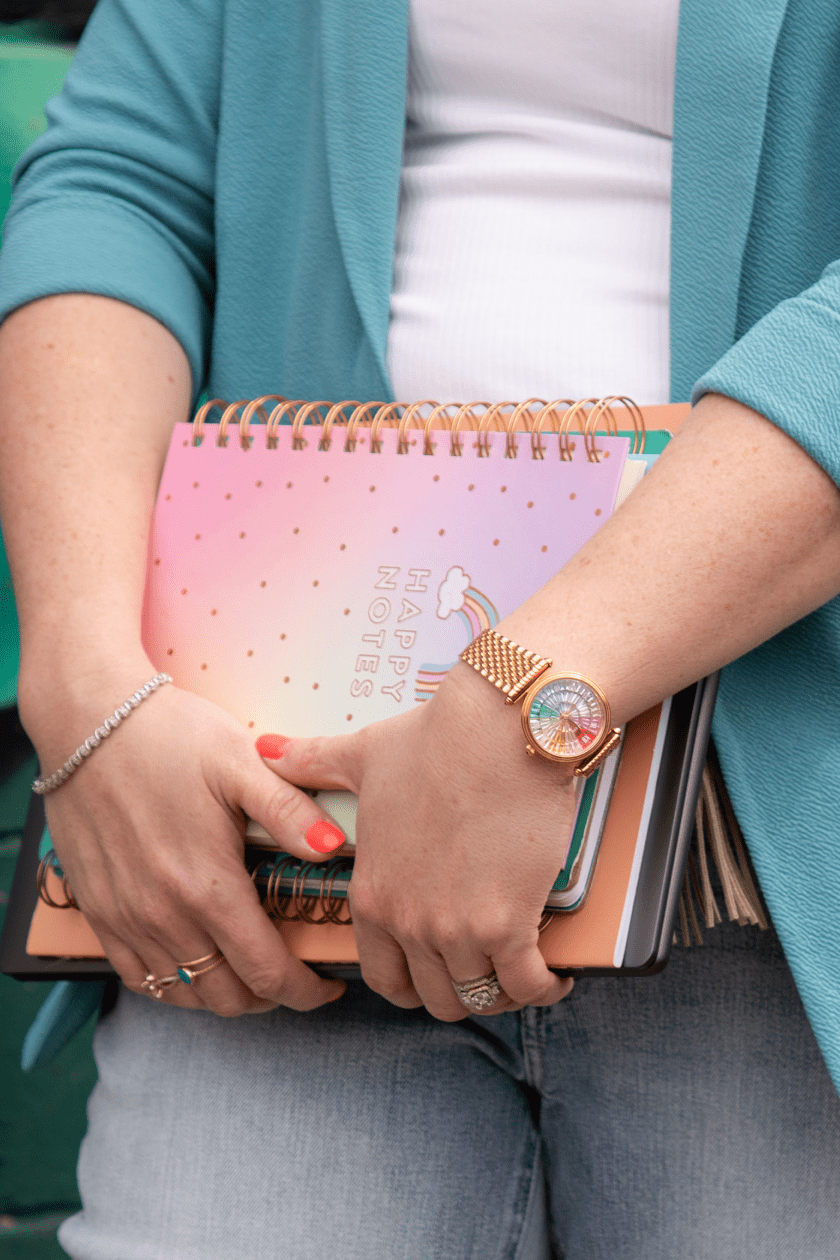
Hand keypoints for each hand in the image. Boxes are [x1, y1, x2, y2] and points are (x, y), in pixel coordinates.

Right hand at [27, 662, 347, 1014]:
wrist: (87, 723)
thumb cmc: (168, 737)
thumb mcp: (240, 762)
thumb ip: (289, 810)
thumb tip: (334, 848)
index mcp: (207, 885)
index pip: (267, 972)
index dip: (306, 991)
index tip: (328, 987)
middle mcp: (163, 915)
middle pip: (228, 996)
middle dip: (272, 997)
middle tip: (297, 974)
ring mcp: (126, 919)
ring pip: (184, 995)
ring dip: (225, 995)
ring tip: (253, 972)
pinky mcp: (99, 912)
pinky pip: (138, 977)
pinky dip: (174, 986)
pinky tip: (198, 964)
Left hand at [258, 663, 574, 1019]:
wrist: (498, 728)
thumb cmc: (434, 739)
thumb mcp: (361, 754)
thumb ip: (312, 763)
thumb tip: (266, 746)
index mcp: (372, 893)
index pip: (383, 978)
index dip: (412, 984)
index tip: (438, 972)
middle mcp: (407, 922)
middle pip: (435, 998)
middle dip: (461, 993)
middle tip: (486, 973)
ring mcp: (456, 929)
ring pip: (480, 997)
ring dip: (503, 993)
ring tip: (522, 973)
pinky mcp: (507, 925)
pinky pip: (526, 985)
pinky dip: (543, 988)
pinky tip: (555, 975)